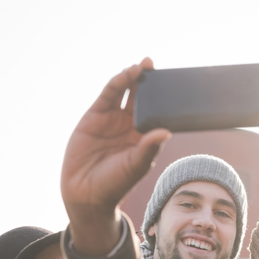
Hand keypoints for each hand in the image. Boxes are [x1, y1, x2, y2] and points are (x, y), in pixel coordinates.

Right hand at [61, 57, 170, 254]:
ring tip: (144, 65)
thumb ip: (149, 148)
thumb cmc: (115, 184)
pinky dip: (117, 83)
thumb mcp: (136, 165)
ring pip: (125, 92)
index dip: (163, 97)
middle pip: (141, 97)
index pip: (157, 111)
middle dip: (148, 81)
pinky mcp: (94, 116)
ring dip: (133, 77)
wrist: (85, 193)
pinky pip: (108, 95)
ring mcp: (112, 119)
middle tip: (155, 66)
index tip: (173, 83)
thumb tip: (166, 132)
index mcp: (144, 136)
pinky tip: (126, 74)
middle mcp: (129, 125)